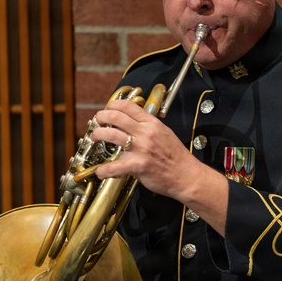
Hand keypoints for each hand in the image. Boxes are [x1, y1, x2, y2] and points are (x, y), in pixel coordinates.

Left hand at [89, 99, 229, 232]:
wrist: (186, 175)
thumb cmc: (176, 157)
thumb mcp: (165, 133)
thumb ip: (149, 126)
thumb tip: (134, 121)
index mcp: (152, 124)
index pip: (129, 106)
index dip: (113, 105)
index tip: (107, 109)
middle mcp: (146, 133)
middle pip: (116, 117)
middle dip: (101, 117)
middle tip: (97, 121)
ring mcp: (141, 149)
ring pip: (110, 135)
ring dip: (97, 135)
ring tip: (95, 138)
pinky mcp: (138, 165)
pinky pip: (114, 166)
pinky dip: (104, 170)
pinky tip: (100, 171)